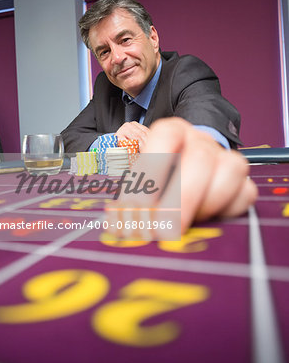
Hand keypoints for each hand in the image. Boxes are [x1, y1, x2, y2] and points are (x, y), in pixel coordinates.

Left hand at [107, 117, 257, 237]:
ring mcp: (224, 159)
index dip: (152, 170)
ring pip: (231, 169)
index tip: (138, 206)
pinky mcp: (241, 183)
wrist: (181, 185)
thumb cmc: (155, 186)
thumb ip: (131, 195)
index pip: (166, 135)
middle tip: (162, 229)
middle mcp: (200, 141)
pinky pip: (245, 193)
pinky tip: (204, 221)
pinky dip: (226, 211)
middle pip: (200, 157)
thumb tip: (116, 221)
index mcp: (172, 133)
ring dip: (205, 203)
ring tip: (182, 224)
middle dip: (180, 198)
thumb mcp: (137, 184)